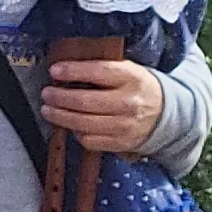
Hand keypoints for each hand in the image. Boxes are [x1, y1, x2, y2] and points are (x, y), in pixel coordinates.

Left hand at [39, 58, 163, 155]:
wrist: (165, 114)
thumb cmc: (137, 87)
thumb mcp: (128, 70)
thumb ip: (102, 69)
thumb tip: (66, 68)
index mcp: (131, 77)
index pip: (98, 72)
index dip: (73, 71)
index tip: (54, 70)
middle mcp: (129, 102)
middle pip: (85, 101)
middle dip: (60, 97)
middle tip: (46, 93)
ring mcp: (125, 125)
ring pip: (84, 123)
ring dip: (60, 116)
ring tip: (48, 110)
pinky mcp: (120, 143)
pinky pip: (90, 140)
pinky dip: (75, 133)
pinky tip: (69, 125)